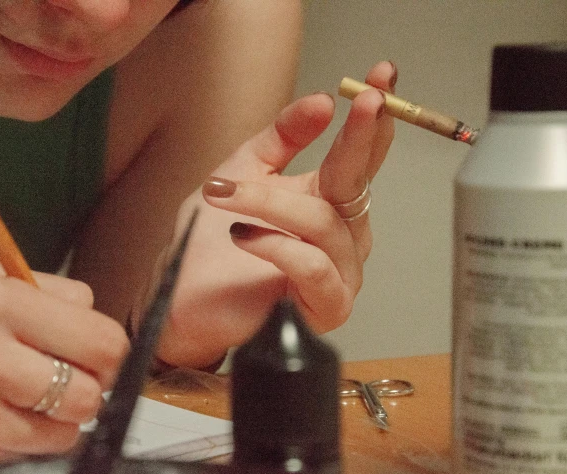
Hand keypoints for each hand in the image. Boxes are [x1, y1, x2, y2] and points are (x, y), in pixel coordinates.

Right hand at [0, 262, 128, 468]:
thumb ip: (44, 292)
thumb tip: (97, 316)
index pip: (101, 336)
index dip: (106, 350)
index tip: (93, 354)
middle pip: (95, 383)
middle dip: (91, 383)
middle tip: (66, 377)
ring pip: (73, 422)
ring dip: (63, 414)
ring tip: (28, 397)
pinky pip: (40, 449)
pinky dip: (36, 437)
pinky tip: (4, 417)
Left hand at [157, 61, 395, 367]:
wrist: (184, 301)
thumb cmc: (212, 242)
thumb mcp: (241, 173)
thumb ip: (281, 138)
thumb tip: (323, 101)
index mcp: (327, 199)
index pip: (360, 155)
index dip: (374, 117)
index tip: (382, 74)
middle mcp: (342, 234)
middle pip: (356, 181)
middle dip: (359, 138)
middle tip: (364, 100)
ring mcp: (339, 271)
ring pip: (322, 221)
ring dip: (270, 203)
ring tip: (224, 196)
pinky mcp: (325, 306)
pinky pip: (314, 267)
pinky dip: (276, 246)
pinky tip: (244, 237)